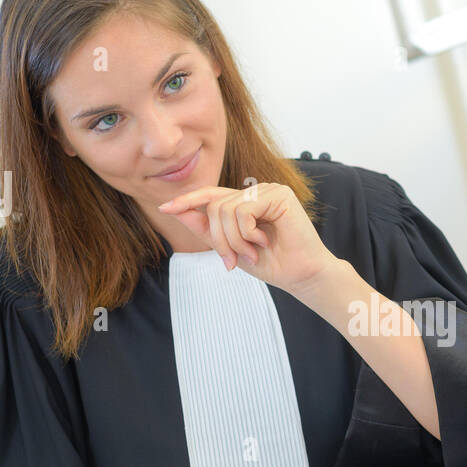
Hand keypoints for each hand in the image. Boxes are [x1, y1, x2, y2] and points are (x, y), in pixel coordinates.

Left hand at [158, 183, 338, 294]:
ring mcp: (267, 191)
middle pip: (214, 206)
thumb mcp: (231, 248)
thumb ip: (207, 229)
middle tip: (233, 261)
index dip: (187, 201)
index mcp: (245, 203)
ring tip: (252, 253)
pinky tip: (263, 241)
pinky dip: (247, 232)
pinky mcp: (278, 195)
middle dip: (219, 239)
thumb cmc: (272, 263)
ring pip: (226, 210)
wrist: (301, 275)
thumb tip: (177, 210)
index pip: (210, 196)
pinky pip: (243, 210)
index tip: (165, 209)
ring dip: (234, 240)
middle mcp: (255, 193)